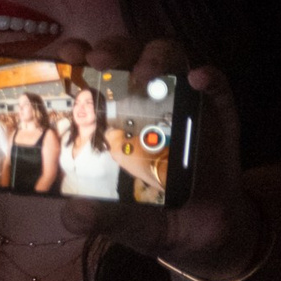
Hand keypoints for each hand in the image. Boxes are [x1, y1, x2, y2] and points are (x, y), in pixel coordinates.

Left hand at [29, 36, 259, 277]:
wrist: (199, 231)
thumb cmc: (147, 213)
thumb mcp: (116, 219)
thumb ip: (96, 216)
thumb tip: (73, 214)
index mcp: (106, 114)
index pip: (87, 72)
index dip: (75, 58)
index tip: (62, 54)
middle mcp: (141, 99)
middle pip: (126, 55)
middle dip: (111, 49)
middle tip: (98, 60)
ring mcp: (181, 101)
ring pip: (168, 58)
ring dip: (154, 57)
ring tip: (145, 72)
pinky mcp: (218, 113)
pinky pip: (216, 86)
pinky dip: (209, 78)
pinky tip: (198, 79)